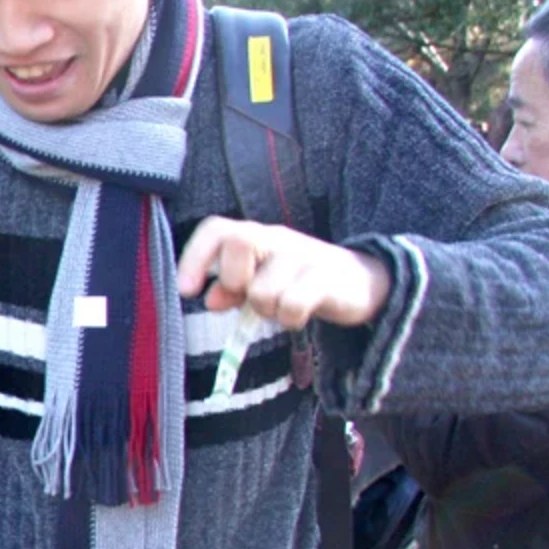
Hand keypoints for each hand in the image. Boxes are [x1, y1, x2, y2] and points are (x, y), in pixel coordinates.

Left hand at [175, 219, 391, 330]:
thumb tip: (209, 299)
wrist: (360, 282)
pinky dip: (290, 319)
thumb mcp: (260, 283)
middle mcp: (278, 238)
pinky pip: (293, 305)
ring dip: (266, 310)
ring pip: (263, 289)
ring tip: (280, 308)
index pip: (216, 229)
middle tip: (247, 298)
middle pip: (239, 242)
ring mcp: (304, 256)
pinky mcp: (328, 279)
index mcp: (256, 236)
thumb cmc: (298, 282)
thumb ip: (231, 289)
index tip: (188, 291)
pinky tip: (298, 316)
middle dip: (234, 280)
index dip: (195, 257)